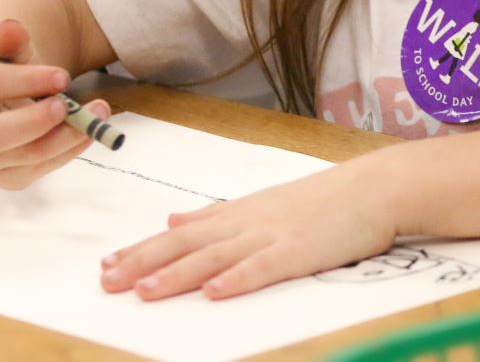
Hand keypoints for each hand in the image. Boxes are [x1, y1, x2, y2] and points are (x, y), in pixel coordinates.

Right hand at [0, 17, 112, 189]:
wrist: (2, 96)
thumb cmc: (6, 68)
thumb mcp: (9, 49)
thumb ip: (10, 40)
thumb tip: (11, 27)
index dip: (26, 81)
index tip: (63, 75)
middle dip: (36, 121)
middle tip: (68, 104)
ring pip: (24, 156)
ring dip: (66, 137)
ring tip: (98, 112)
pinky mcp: (6, 176)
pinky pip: (39, 169)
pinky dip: (68, 151)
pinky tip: (87, 131)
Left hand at [99, 155, 400, 300]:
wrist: (374, 187)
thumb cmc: (323, 200)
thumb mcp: (262, 202)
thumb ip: (216, 215)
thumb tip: (172, 218)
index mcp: (237, 213)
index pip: (179, 234)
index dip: (141, 249)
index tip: (106, 263)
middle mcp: (246, 223)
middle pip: (186, 245)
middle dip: (143, 263)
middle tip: (106, 281)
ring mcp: (272, 236)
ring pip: (215, 257)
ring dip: (178, 274)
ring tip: (144, 291)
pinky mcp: (300, 251)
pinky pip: (264, 267)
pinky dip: (238, 279)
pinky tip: (214, 292)